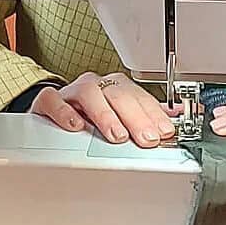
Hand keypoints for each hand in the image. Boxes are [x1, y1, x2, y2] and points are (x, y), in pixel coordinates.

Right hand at [30, 72, 179, 147]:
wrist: (52, 110)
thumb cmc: (90, 115)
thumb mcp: (121, 116)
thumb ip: (146, 116)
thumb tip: (177, 116)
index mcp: (116, 88)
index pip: (139, 97)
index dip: (154, 114)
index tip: (164, 131)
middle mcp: (97, 86)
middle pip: (119, 95)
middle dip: (136, 118)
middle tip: (147, 138)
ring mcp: (72, 92)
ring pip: (90, 94)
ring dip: (106, 115)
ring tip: (117, 135)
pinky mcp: (48, 101)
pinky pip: (54, 100)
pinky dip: (65, 112)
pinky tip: (75, 126)